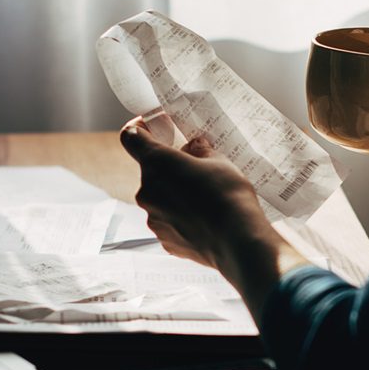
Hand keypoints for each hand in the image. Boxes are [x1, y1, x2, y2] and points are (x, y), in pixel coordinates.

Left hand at [119, 117, 310, 318]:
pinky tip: (203, 220)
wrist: (237, 240)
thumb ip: (199, 150)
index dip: (138, 129)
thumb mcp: (219, 160)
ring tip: (204, 199)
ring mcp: (153, 218)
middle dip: (169, 168)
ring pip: (159, 198)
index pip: (131, 137)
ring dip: (175, 194)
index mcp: (157, 163)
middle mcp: (147, 191)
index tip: (150, 129)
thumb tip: (192, 147)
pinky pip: (168, 221)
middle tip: (196, 170)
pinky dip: (180, 218)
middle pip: (151, 172)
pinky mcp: (163, 239)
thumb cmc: (228, 196)